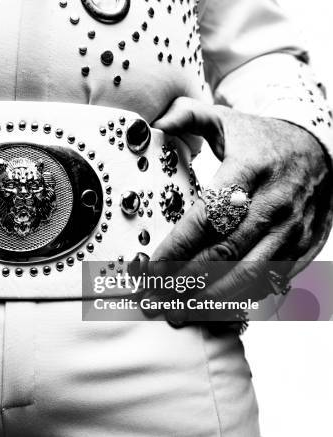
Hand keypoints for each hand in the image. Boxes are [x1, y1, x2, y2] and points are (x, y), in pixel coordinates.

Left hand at [151, 97, 332, 302]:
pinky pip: (273, 281)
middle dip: (185, 281)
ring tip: (179, 314)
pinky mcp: (304, 247)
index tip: (149, 268)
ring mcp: (292, 229)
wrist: (321, 149)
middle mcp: (273, 203)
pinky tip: (216, 313)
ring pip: (249, 274)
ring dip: (210, 299)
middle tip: (154, 299)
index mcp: (250, 170)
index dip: (176, 247)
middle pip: (225, 252)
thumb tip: (153, 122)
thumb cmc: (262, 140)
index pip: (207, 216)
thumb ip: (188, 117)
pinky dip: (244, 301)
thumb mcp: (226, 120)